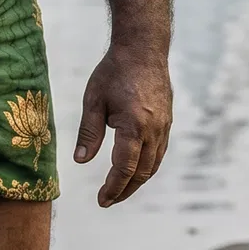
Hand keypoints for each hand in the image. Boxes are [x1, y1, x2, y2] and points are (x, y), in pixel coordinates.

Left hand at [74, 44, 171, 207]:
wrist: (143, 49)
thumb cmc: (114, 71)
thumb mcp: (94, 100)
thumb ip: (89, 133)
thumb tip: (81, 160)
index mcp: (134, 126)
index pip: (124, 168)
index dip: (113, 187)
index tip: (102, 200)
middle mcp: (154, 130)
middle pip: (142, 172)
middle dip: (125, 190)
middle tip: (107, 200)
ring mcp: (164, 126)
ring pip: (154, 164)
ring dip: (137, 181)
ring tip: (119, 190)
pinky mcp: (167, 121)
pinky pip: (160, 152)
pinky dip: (148, 167)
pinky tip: (135, 170)